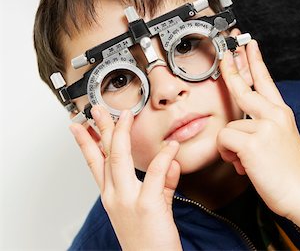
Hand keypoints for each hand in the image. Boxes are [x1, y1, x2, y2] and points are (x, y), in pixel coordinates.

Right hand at [69, 106, 181, 249]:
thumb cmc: (150, 239)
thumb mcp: (154, 205)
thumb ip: (163, 182)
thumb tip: (171, 162)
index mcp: (112, 196)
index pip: (95, 163)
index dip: (86, 143)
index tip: (79, 127)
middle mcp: (115, 196)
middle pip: (105, 155)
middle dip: (100, 129)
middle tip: (97, 110)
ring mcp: (128, 199)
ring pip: (120, 159)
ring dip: (121, 133)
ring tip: (126, 115)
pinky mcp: (147, 204)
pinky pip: (156, 174)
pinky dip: (164, 157)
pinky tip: (170, 146)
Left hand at [217, 40, 299, 217]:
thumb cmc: (291, 171)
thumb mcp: (282, 139)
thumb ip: (263, 127)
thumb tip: (239, 129)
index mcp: (281, 113)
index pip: (265, 80)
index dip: (255, 61)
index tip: (248, 45)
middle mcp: (274, 115)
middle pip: (243, 88)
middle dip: (230, 68)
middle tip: (224, 53)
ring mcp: (264, 127)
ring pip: (228, 128)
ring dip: (231, 147)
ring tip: (247, 161)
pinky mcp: (252, 143)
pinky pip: (224, 141)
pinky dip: (228, 155)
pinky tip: (243, 165)